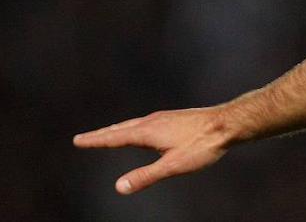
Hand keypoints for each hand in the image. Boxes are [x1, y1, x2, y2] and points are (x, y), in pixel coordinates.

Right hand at [73, 107, 233, 193]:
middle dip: (102, 135)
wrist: (228, 123)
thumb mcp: (172, 166)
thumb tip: (118, 187)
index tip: (77, 140)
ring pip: (134, 124)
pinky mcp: (175, 118)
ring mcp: (164, 118)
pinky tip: (143, 131)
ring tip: (109, 134)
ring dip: (118, 130)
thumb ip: (145, 176)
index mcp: (147, 131)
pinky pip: (147, 123)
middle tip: (84, 138)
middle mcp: (153, 120)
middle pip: (121, 128)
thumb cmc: (202, 145)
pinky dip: (135, 127)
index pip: (114, 137)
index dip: (95, 140)